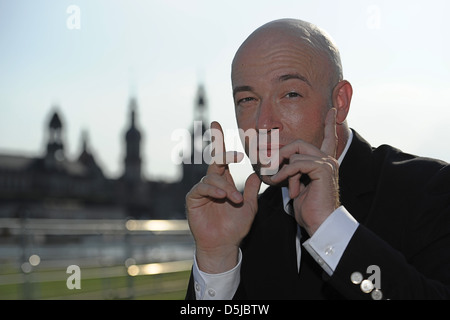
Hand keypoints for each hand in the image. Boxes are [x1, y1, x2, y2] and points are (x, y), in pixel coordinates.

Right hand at [186, 121, 261, 273]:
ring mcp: (201, 190)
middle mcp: (212, 183)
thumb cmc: (236, 227)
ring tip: (236, 199)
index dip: (219, 141)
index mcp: (224, 181)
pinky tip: (223, 196)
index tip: (216, 123)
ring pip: (212, 177)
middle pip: (214, 160)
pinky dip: (214, 190)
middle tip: (236, 156)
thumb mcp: (249, 206)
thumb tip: (258, 173)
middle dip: (221, 151)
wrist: (224, 245)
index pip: (222, 158)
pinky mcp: (193, 199)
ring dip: (225, 186)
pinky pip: (202, 188)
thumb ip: (252, 189)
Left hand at [270, 108, 339, 235]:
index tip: (332, 111)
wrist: (320, 223)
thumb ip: (290, 171)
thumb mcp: (296, 185)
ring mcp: (326, 163)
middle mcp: (327, 160)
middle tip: (265, 166)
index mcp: (323, 163)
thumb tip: (273, 164)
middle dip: (278, 153)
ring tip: (273, 181)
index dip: (328, 125)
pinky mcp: (323, 170)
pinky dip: (284, 172)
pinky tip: (277, 182)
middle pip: (298, 144)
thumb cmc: (309, 209)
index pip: (328, 139)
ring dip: (279, 167)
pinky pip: (296, 163)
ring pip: (295, 152)